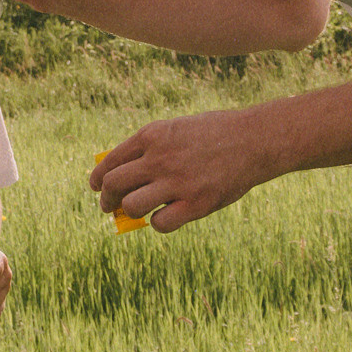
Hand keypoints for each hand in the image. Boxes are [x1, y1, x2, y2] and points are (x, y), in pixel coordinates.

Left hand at [92, 107, 272, 232]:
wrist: (255, 140)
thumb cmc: (217, 133)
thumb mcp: (177, 128)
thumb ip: (152, 148)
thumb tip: (126, 174)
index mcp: (152, 136)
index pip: (110, 161)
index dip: (99, 178)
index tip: (96, 187)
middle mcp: (159, 158)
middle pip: (113, 185)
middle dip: (106, 200)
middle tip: (108, 207)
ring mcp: (176, 182)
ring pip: (131, 206)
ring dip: (128, 213)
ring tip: (135, 214)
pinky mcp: (196, 204)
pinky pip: (160, 223)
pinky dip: (158, 223)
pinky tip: (166, 216)